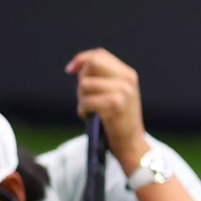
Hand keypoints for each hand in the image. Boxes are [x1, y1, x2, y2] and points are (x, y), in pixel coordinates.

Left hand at [65, 48, 148, 171]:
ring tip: (91, 111)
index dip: (81, 59)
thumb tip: (79, 67)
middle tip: (84, 96)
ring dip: (82, 99)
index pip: (99, 54)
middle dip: (82, 79)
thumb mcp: (117, 95)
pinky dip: (83, 111)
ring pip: (85, 84)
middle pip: (92, 64)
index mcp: (128, 75)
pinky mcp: (115, 104)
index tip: (70, 70)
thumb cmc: (118, 122)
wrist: (131, 145)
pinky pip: (86, 101)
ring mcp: (122, 91)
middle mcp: (127, 79)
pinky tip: (90, 118)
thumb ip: (103, 79)